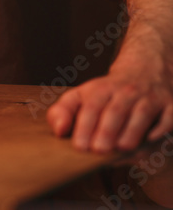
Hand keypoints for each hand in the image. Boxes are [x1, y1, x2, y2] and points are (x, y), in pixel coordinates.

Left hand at [47, 23, 172, 151]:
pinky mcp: (171, 106)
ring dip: (132, 132)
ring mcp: (150, 97)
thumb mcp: (82, 95)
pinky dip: (161, 128)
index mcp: (101, 89)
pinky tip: (152, 139)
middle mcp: (126, 92)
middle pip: (115, 111)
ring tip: (121, 148)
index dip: (85, 126)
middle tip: (98, 150)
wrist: (146, 70)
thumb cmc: (108, 93)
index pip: (91, 106)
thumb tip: (59, 130)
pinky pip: (168, 117)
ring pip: (141, 113)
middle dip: (106, 131)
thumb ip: (63, 111)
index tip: (80, 147)